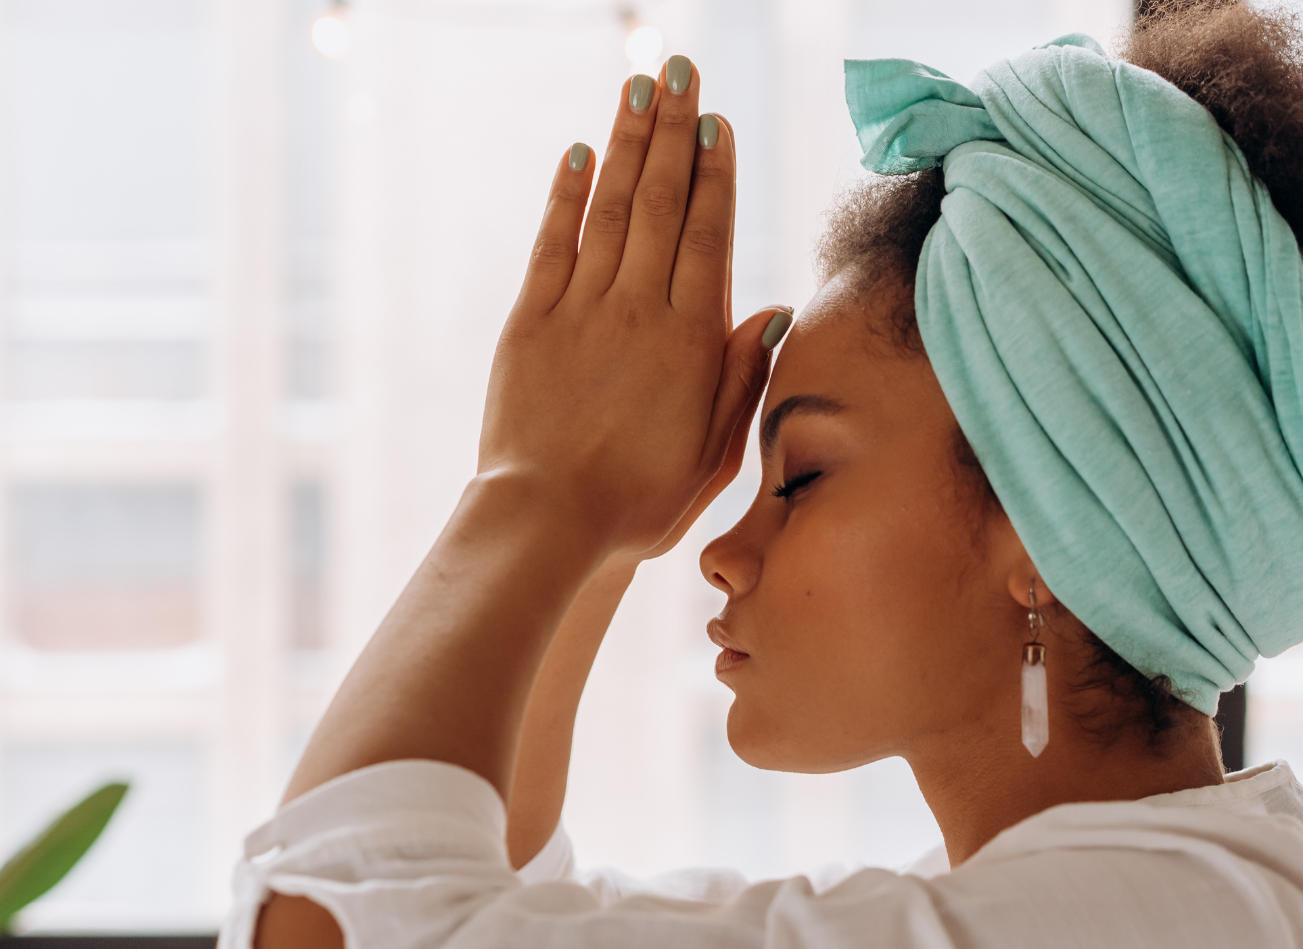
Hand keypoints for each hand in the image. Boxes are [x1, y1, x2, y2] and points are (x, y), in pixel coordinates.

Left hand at [479, 58, 782, 561]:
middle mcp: (638, 310)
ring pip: (612, 208)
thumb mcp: (712, 454)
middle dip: (673, 131)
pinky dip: (568, 195)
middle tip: (679, 70)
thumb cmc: (638, 504)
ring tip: (638, 86)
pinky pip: (554, 243)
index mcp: (691, 340)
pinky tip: (580, 154)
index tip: (717, 120)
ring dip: (628, 143)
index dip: (715, 172)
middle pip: (664, 202)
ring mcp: (581, 310)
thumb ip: (741, 378)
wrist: (548, 524)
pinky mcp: (531, 322)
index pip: (708, 235)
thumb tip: (772, 312)